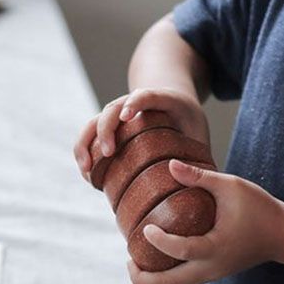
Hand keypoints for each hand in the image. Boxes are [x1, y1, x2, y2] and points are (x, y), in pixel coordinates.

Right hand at [73, 87, 211, 181]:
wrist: (172, 103)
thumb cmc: (188, 123)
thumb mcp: (199, 134)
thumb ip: (199, 156)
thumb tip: (196, 188)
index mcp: (163, 99)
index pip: (146, 95)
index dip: (135, 102)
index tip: (127, 116)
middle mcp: (134, 104)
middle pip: (112, 108)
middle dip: (106, 129)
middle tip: (108, 153)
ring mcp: (117, 115)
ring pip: (94, 122)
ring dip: (86, 144)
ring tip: (86, 169)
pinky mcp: (108, 129)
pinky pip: (89, 137)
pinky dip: (84, 153)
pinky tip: (87, 175)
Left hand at [127, 160, 283, 283]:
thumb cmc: (260, 208)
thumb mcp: (231, 186)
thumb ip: (200, 177)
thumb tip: (169, 164)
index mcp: (215, 247)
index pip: (180, 250)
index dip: (158, 240)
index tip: (146, 227)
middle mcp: (211, 268)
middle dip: (143, 278)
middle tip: (128, 259)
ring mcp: (212, 274)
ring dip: (153, 281)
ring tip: (135, 262)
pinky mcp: (214, 273)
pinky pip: (184, 283)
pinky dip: (166, 277)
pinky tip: (155, 260)